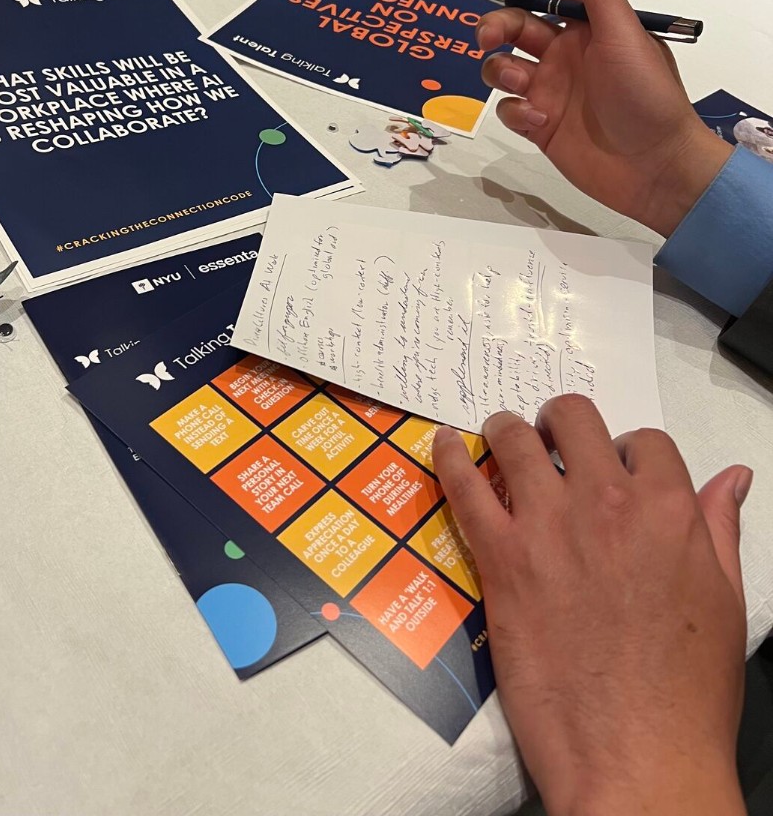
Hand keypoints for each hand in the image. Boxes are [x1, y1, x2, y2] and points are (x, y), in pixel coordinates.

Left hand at [434, 396, 749, 815]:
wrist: (636, 757)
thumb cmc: (685, 695)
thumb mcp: (727, 601)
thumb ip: (719, 527)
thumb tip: (729, 479)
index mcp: (668, 511)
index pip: (642, 439)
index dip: (625, 448)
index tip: (612, 465)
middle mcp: (606, 504)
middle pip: (573, 417)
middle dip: (560, 422)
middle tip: (549, 439)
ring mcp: (548, 527)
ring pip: (513, 437)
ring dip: (505, 431)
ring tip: (499, 438)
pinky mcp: (501, 558)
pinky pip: (463, 484)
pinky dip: (449, 456)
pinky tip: (444, 445)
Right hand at [477, 0, 731, 236]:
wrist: (654, 167)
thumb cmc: (647, 97)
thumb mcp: (624, 37)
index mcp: (593, 29)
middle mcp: (569, 56)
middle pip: (519, 27)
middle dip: (498, 26)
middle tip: (487, 38)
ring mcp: (553, 91)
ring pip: (505, 67)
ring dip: (499, 69)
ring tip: (516, 81)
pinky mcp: (542, 125)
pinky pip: (510, 109)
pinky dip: (515, 111)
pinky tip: (538, 120)